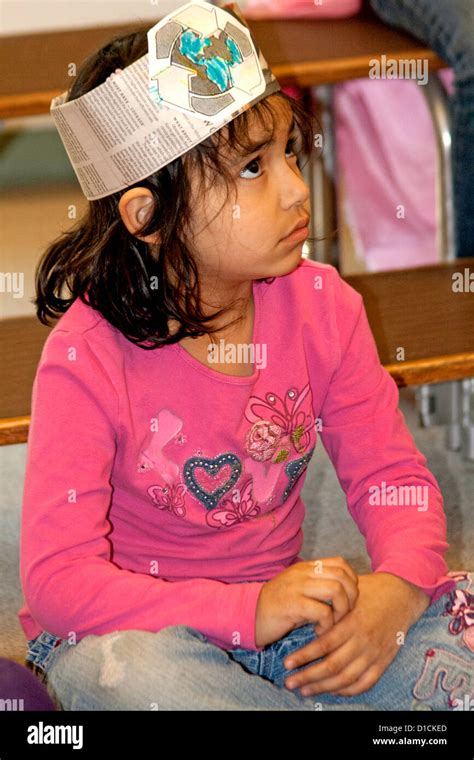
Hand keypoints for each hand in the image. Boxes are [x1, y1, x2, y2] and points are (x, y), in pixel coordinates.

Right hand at [255, 556, 358, 648]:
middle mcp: (303, 573)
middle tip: (344, 614)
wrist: (249, 614)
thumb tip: (346, 592)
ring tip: (333, 623)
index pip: (340, 563)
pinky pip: (323, 611)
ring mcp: (297, 587)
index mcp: (306, 567)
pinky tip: (319, 631)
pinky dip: (327, 624)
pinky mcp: (293, 604)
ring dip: (342, 611)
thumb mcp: (299, 589)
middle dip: (352, 598)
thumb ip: (318, 585)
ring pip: (336, 590)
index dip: (352, 581)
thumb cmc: (278, 605)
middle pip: (342, 576)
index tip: (349, 599)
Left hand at [283, 572, 430, 696]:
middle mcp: (363, 640)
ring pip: (346, 678)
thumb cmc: (370, 591)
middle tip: (290, 682)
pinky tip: (331, 690)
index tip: (287, 663)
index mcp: (352, 622)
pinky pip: (365, 683)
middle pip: (332, 666)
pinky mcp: (384, 662)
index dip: (304, 656)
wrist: (402, 595)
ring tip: (304, 690)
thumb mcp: (348, 595)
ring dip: (323, 687)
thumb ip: (330, 610)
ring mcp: (374, 653)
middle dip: (308, 676)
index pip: (324, 644)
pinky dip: (347, 690)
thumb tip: (306, 624)